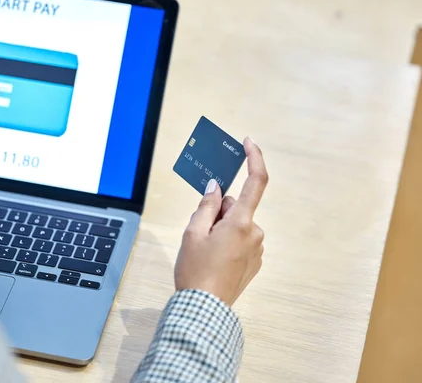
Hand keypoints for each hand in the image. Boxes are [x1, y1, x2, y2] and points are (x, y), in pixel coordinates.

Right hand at [174, 137, 268, 305]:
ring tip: (205, 251)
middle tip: (199, 232)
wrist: (205, 308)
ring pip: (238, 225)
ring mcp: (257, 249)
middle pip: (237, 207)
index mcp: (241, 223)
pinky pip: (242, 240)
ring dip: (223, 229)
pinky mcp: (255, 262)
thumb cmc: (196, 271)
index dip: (254, 158)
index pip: (256, 181)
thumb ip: (207, 205)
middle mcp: (255, 233)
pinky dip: (228, 242)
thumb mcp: (193, 233)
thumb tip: (216, 188)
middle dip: (219, 212)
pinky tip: (215, 259)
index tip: (248, 142)